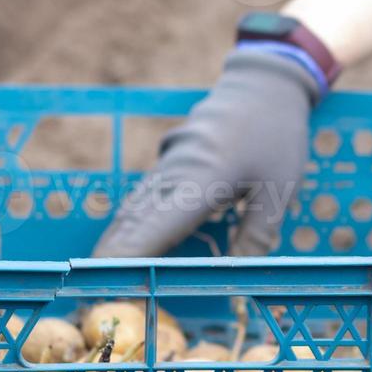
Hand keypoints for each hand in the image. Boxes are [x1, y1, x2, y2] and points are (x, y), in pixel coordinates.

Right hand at [91, 48, 317, 257]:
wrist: (263, 83)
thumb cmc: (275, 134)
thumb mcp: (279, 189)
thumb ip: (256, 236)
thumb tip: (238, 279)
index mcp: (201, 179)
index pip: (156, 227)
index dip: (128, 256)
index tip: (107, 279)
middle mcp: (175, 172)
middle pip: (135, 220)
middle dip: (112, 256)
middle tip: (92, 288)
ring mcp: (169, 165)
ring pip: (134, 208)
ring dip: (116, 240)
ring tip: (99, 273)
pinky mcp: (171, 162)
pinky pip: (144, 198)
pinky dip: (131, 223)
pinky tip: (122, 240)